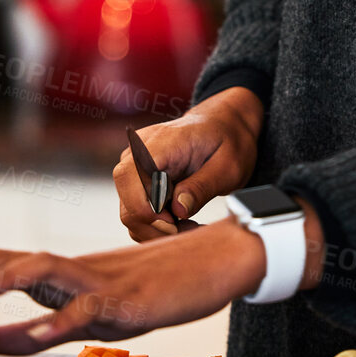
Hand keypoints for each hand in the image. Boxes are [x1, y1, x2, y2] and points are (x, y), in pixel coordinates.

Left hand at [0, 217, 265, 353]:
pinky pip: (86, 310)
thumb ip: (34, 325)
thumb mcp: (91, 313)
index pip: (6, 262)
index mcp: (67, 273)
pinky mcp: (127, 301)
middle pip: (14, 260)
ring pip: (46, 272)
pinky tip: (35, 334)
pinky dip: (58, 322)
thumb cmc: (158, 286)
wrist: (218, 258)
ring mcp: (101, 282)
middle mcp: (77, 270)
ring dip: (6, 280)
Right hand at [113, 86, 263, 240]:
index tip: (173, 222)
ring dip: (158, 229)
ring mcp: (137, 165)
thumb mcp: (228, 166)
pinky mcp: (139, 179)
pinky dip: (157, 225)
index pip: (129, 176)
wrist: (224, 126)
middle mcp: (141, 151)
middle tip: (190, 229)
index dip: (143, 207)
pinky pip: (138, 210)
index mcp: (163, 141)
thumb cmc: (228, 140)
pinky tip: (181, 221)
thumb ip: (202, 186)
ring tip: (190, 226)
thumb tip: (178, 210)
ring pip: (130, 212)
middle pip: (127, 202)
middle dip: (156, 226)